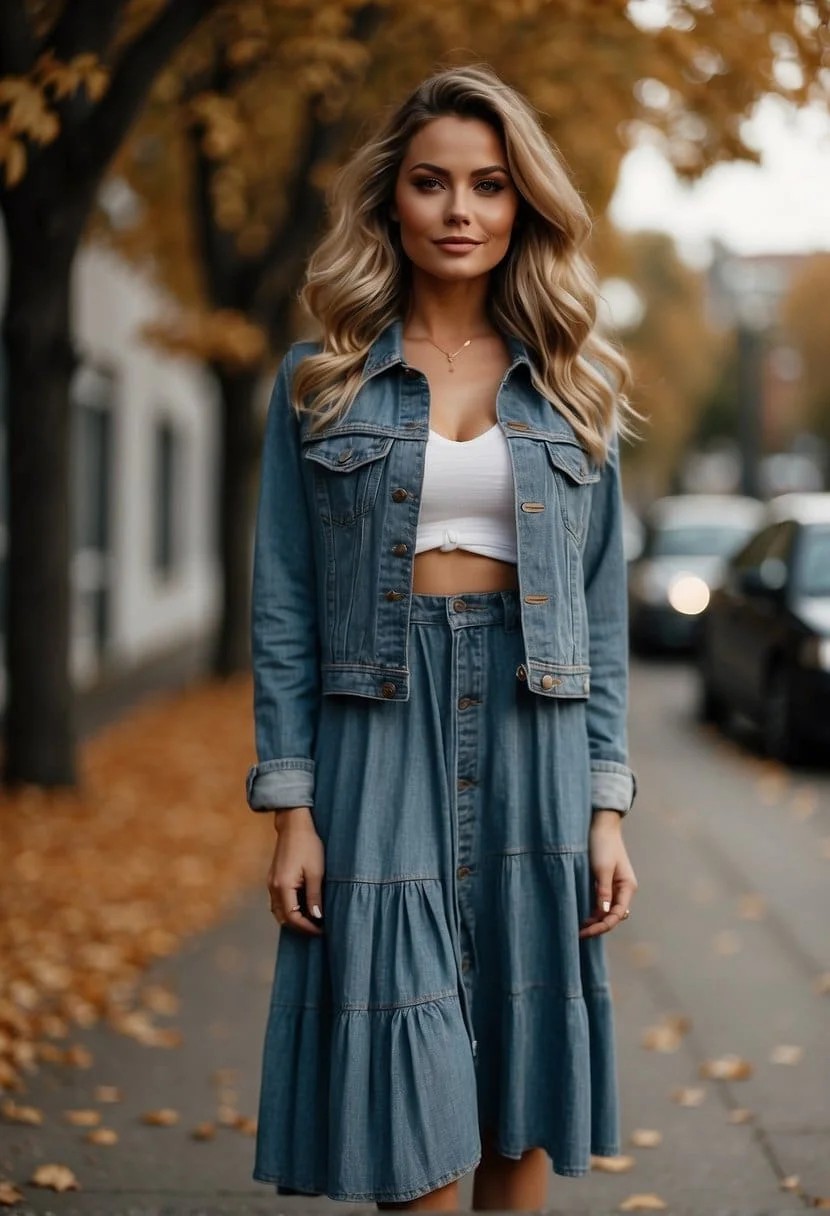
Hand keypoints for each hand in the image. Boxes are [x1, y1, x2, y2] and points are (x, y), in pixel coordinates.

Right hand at [267, 807, 324, 935]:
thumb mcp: (316, 872)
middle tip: (318, 929)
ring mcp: (271, 883)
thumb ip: (315, 896)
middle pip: (283, 918)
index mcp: (283, 886)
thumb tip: (316, 917)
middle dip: (300, 927)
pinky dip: (289, 910)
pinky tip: (302, 908)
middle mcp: (273, 887)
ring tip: (312, 921)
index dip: (307, 927)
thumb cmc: (308, 845)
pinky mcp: (273, 879)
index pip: (292, 918)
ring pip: (279, 911)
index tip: (322, 930)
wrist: (294, 825)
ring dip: (293, 919)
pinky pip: (278, 902)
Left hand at [579, 810, 636, 938]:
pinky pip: (599, 902)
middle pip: (612, 916)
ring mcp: (613, 886)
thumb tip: (604, 913)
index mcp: (627, 887)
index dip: (602, 926)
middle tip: (578, 933)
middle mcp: (622, 889)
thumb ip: (603, 891)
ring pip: (605, 910)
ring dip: (594, 919)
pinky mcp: (603, 882)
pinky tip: (580, 913)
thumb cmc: (603, 844)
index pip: (617, 915)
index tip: (585, 931)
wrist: (600, 824)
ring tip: (577, 927)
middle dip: (598, 926)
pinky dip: (591, 909)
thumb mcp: (602, 868)